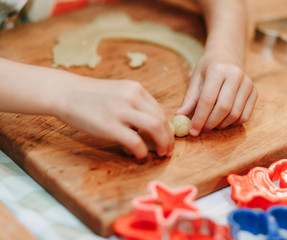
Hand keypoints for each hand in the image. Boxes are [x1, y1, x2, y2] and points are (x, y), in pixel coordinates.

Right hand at [55, 77, 174, 158]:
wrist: (64, 92)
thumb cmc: (89, 96)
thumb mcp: (117, 92)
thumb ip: (134, 105)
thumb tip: (148, 127)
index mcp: (135, 89)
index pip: (160, 110)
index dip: (167, 128)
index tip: (166, 139)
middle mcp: (131, 97)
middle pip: (162, 119)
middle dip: (169, 138)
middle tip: (167, 151)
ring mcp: (120, 111)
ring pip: (155, 127)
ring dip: (162, 143)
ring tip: (160, 154)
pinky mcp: (109, 125)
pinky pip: (135, 141)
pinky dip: (142, 151)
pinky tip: (140, 156)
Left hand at [176, 50, 257, 135]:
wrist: (227, 55)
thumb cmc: (209, 68)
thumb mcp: (196, 78)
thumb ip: (190, 98)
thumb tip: (179, 116)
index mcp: (218, 70)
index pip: (207, 100)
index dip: (199, 118)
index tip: (192, 131)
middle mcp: (236, 75)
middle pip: (223, 108)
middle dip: (210, 123)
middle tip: (202, 129)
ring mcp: (248, 84)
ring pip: (235, 114)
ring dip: (221, 125)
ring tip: (211, 124)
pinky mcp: (255, 92)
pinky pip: (245, 115)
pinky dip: (233, 123)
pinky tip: (223, 120)